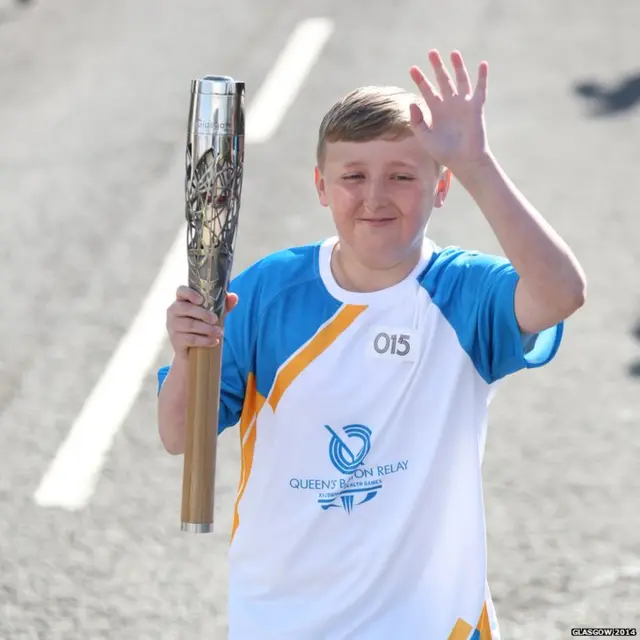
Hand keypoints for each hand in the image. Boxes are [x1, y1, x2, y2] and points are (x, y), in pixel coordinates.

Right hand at [166, 286, 237, 356]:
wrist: (192, 352)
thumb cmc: (202, 326)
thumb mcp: (214, 314)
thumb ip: (223, 305)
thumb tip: (234, 297)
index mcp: (182, 300)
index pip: (181, 291)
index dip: (190, 293)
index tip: (201, 299)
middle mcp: (174, 311)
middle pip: (185, 308)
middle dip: (203, 313)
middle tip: (216, 320)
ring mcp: (172, 326)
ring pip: (189, 325)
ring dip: (207, 329)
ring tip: (219, 332)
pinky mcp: (175, 340)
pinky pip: (190, 339)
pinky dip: (204, 340)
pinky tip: (214, 341)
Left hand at [409, 50, 490, 176]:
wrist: (463, 161)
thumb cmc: (444, 153)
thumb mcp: (425, 138)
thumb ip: (417, 122)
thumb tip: (412, 102)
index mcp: (436, 111)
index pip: (426, 91)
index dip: (420, 79)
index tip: (412, 69)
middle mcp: (449, 105)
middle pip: (442, 80)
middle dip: (437, 67)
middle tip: (431, 52)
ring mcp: (463, 105)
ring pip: (460, 80)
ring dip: (457, 67)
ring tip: (453, 53)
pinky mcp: (475, 107)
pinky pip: (480, 89)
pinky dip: (482, 77)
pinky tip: (482, 64)